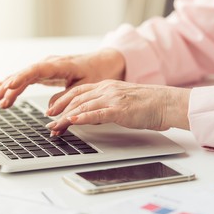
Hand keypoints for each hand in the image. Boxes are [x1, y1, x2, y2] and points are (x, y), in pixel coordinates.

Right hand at [0, 49, 124, 107]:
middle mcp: (50, 64)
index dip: (21, 78)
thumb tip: (50, 111)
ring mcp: (47, 67)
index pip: (36, 70)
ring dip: (9, 86)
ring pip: (24, 76)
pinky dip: (15, 83)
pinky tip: (2, 86)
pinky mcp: (46, 72)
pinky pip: (27, 77)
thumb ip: (69, 98)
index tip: (9, 86)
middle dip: (9, 86)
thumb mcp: (87, 87)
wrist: (105, 62)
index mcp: (61, 65)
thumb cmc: (98, 72)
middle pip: (25, 73)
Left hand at [45, 80, 190, 134]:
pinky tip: (72, 121)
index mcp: (106, 86)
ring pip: (82, 106)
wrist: (165, 102)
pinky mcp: (119, 109)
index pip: (78, 92)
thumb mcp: (121, 100)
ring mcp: (112, 98)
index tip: (52, 110)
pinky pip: (97, 113)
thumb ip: (106, 105)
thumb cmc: (147, 104)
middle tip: (48, 121)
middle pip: (76, 99)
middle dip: (59, 111)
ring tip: (55, 126)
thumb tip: (92, 114)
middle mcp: (106, 90)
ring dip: (66, 117)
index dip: (62, 101)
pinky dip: (82, 117)